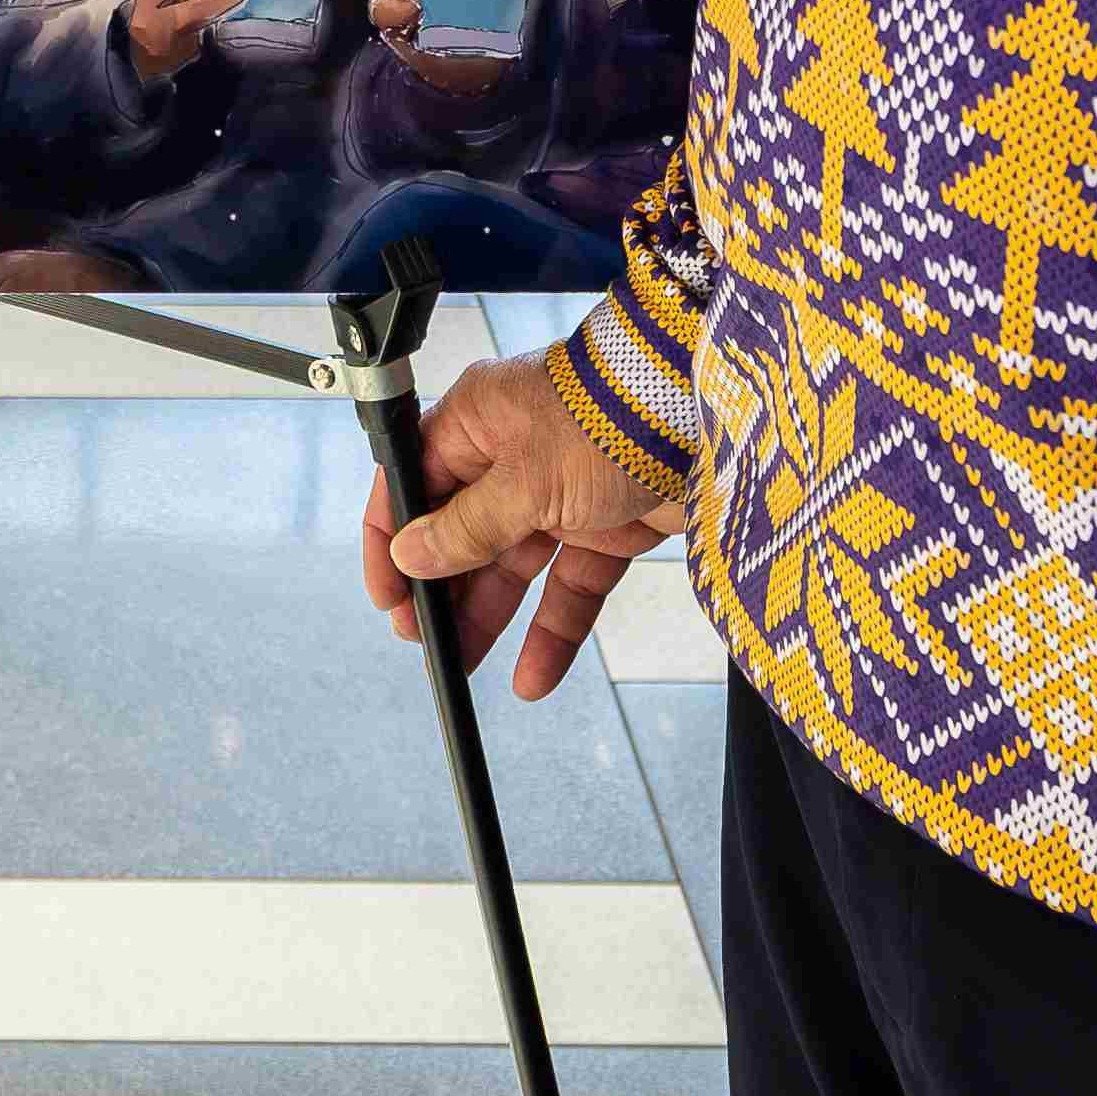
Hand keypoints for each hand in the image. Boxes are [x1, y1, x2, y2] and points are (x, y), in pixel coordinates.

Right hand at [365, 347, 684, 699]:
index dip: (395, 543)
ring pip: (513, 565)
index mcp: (477, 422)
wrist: (706, 419)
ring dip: (490, 616)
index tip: (390, 599)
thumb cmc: (607, 420)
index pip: (414, 484)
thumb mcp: (524, 480)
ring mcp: (561, 492)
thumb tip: (411, 556)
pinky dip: (552, 629)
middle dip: (443, 590)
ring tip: (465, 666)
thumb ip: (467, 528)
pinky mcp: (607, 527)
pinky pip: (569, 587)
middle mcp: (513, 454)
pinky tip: (533, 676)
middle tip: (427, 643)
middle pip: (463, 532)